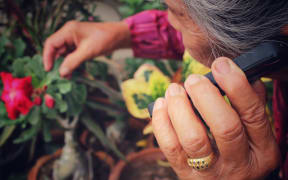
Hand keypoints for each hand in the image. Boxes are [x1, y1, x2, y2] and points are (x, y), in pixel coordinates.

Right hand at [43, 21, 130, 76]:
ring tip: (67, 76)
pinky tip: (72, 72)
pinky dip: (70, 63)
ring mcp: (73, 39)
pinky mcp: (79, 45)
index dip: (47, 57)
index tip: (48, 70)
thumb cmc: (105, 39)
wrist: (118, 36)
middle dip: (56, 62)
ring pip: (63, 53)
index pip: (51, 43)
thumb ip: (73, 61)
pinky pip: (70, 55)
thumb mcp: (88, 51)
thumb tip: (61, 73)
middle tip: (58, 75)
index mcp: (68, 31)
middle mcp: (68, 34)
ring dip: (64, 64)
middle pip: (55, 49)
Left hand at [152, 57, 279, 179]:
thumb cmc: (241, 152)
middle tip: (193, 79)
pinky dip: (162, 122)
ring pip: (193, 139)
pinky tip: (161, 105)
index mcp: (262, 150)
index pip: (253, 114)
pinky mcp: (186, 174)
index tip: (220, 64)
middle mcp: (239, 164)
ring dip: (180, 108)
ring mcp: (211, 172)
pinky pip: (170, 147)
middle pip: (224, 127)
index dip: (236, 86)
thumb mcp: (256, 135)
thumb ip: (250, 105)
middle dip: (206, 96)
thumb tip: (236, 73)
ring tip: (174, 89)